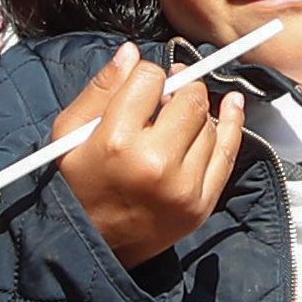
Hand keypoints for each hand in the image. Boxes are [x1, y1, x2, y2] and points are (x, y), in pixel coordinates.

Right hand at [54, 45, 247, 268]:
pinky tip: (232, 105)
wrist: (91, 248)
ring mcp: (183, 186)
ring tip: (175, 120)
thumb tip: (132, 53)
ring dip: (196, 112)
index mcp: (116, 141)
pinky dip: (232, 125)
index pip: (150, 79)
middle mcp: (155, 162)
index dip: (147, 77)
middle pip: (188, 98)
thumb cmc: (76, 185)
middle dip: (180, 87)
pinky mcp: (201, 204)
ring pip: (208, 122)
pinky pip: (228, 152)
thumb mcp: (68, 134)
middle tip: (168, 93)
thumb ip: (101, 89)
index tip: (143, 86)